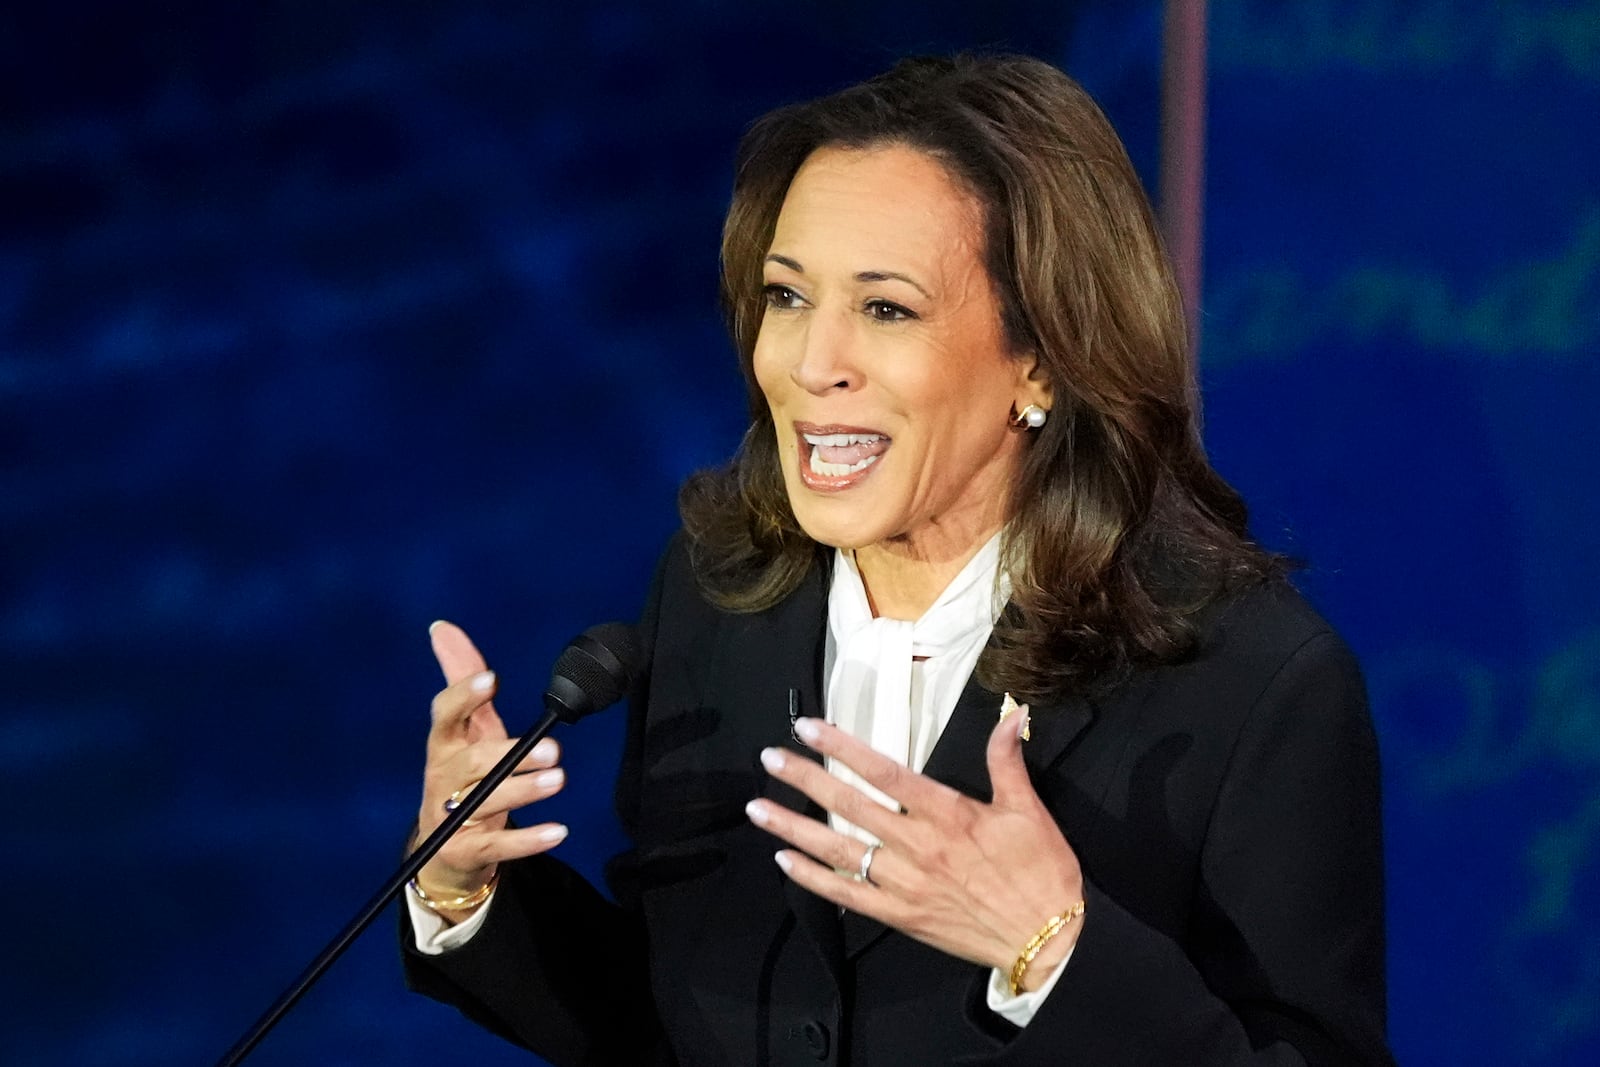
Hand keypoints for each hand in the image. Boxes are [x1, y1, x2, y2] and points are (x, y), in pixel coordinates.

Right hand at [414, 621, 569, 912]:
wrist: (445, 852)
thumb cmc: (462, 777)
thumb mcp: (466, 729)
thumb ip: (461, 679)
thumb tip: (442, 627)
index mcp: (443, 745)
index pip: (443, 717)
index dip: (463, 697)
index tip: (490, 678)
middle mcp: (442, 779)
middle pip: (471, 764)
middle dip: (510, 755)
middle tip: (552, 748)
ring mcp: (450, 819)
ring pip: (485, 803)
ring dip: (524, 790)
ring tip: (559, 779)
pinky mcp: (464, 853)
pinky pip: (496, 847)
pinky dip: (528, 840)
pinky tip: (559, 830)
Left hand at [746, 711, 1084, 990]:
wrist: (1049, 942)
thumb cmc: (1042, 873)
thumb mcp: (1029, 809)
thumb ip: (1006, 759)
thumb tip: (1010, 712)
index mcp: (948, 813)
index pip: (884, 772)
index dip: (843, 747)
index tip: (808, 728)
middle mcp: (918, 845)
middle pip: (850, 805)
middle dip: (806, 779)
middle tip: (769, 759)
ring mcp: (905, 884)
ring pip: (839, 850)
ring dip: (795, 828)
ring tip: (759, 808)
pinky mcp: (901, 916)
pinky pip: (847, 896)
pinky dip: (815, 879)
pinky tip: (786, 862)